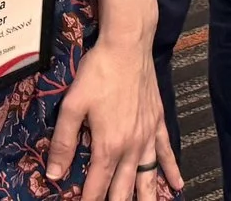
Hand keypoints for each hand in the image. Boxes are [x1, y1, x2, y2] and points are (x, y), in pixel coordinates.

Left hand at [48, 33, 178, 200]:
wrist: (128, 45)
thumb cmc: (98, 72)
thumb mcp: (72, 106)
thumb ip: (62, 143)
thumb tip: (54, 175)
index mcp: (108, 145)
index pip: (97, 186)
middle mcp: (131, 146)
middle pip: (124, 187)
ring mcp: (147, 135)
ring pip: (146, 175)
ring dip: (146, 196)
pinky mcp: (157, 122)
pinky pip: (166, 152)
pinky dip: (170, 170)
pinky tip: (176, 185)